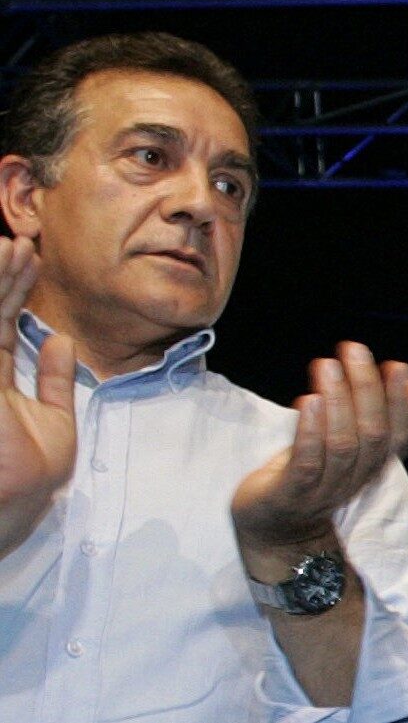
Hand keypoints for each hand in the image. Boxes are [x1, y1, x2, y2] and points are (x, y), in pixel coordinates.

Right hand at [0, 239, 76, 509]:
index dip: (14, 288)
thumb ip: (55, 381)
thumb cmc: (27, 479)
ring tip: (12, 247)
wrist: (12, 507)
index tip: (31, 256)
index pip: (1, 323)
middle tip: (22, 241)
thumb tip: (61, 340)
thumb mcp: (54, 423)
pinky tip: (1, 272)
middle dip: (3, 275)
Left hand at [231, 342, 407, 548]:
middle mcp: (355, 479)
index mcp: (373, 467)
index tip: (397, 366)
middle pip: (371, 435)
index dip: (400, 402)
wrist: (277, 532)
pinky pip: (307, 464)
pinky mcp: (290, 496)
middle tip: (354, 350)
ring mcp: (323, 491)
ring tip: (327, 366)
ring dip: (337, 402)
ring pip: (342, 446)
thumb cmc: (313, 476)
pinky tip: (308, 401)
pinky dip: (310, 432)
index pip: (398, 435)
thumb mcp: (351, 444)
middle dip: (366, 389)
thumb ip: (386, 416)